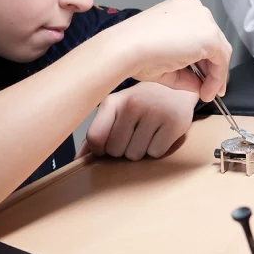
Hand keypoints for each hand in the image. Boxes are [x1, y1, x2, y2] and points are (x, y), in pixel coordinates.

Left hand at [77, 82, 197, 159]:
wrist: (176, 92)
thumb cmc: (140, 106)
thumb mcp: (117, 112)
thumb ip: (97, 134)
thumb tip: (77, 161)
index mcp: (113, 101)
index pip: (95, 137)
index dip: (100, 150)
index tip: (108, 146)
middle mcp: (132, 103)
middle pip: (115, 150)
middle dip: (123, 150)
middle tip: (134, 135)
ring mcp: (154, 111)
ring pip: (135, 155)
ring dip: (141, 151)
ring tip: (148, 133)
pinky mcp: (173, 122)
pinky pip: (155, 153)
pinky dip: (157, 150)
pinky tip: (160, 134)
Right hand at [111, 0, 231, 100]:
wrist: (127, 48)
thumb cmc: (135, 51)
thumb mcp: (165, 62)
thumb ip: (185, 72)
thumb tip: (200, 86)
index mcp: (181, 8)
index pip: (200, 33)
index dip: (204, 57)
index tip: (202, 76)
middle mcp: (195, 8)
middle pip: (213, 39)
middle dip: (212, 66)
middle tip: (208, 88)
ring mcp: (204, 20)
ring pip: (219, 50)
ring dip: (215, 74)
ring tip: (207, 93)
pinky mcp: (210, 36)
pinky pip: (221, 61)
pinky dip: (217, 78)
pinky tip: (206, 91)